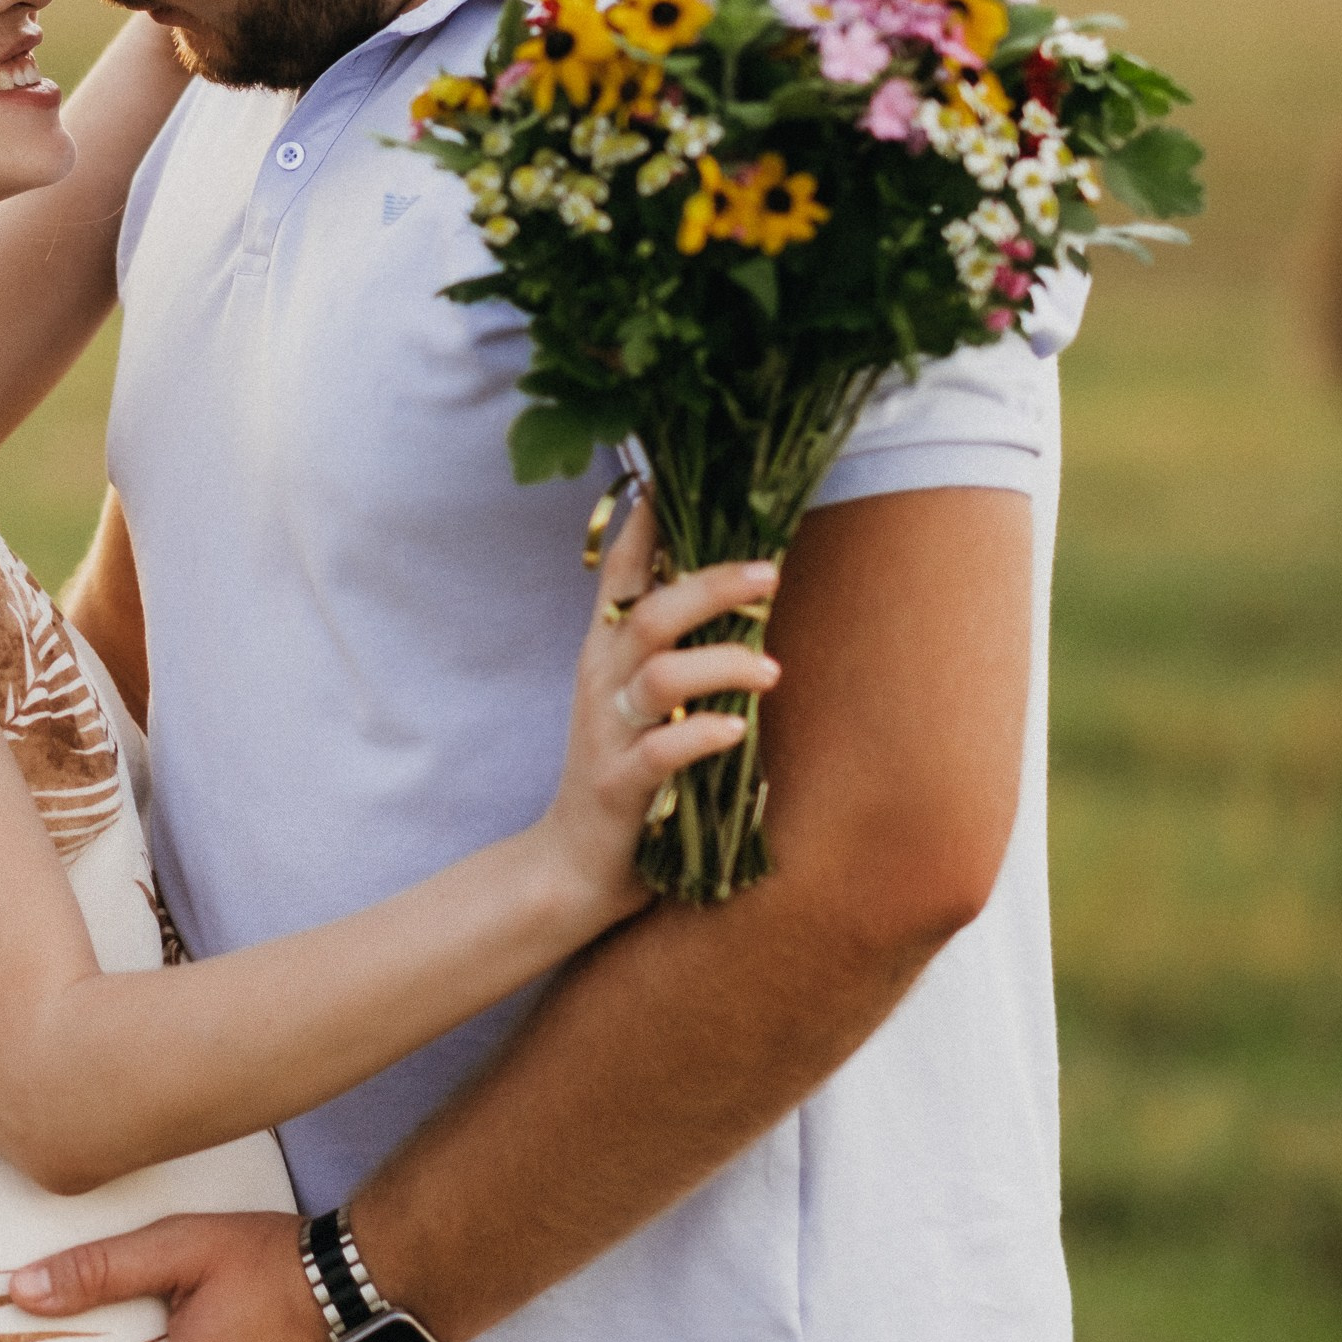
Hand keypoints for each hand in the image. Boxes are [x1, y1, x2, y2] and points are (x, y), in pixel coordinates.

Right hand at [540, 516, 781, 913]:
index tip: (670, 477)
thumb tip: (732, 590)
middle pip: (650, 614)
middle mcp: (602, 682)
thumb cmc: (626, 775)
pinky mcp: (618, 786)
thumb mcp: (639, 702)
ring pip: (659, 676)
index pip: (620, 574)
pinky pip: (660, 752)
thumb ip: (672, 649)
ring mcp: (608, 734)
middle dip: (711, 587)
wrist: (573, 865)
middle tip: (769, 573)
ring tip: (769, 672)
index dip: (643, 526)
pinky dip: (700, 736)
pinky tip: (733, 731)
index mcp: (607, 653)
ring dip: (720, 665)